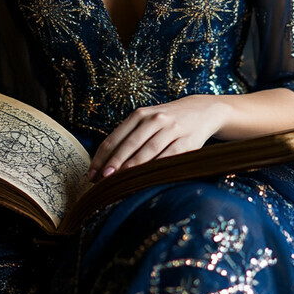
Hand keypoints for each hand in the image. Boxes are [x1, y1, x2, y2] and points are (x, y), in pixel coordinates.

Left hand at [88, 95, 228, 180]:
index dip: (102, 156)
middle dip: (114, 164)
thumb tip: (105, 163)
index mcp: (140, 114)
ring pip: (148, 151)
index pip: (115, 137)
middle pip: (129, 144)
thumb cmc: (167, 120)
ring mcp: (171, 129)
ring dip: (132, 169)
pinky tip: (146, 180)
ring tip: (119, 183)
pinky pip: (168, 157)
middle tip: (102, 181)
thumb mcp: (147, 120)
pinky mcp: (187, 141)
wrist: (202, 110)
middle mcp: (154, 119)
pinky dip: (156, 169)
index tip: (92, 174)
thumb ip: (129, 136)